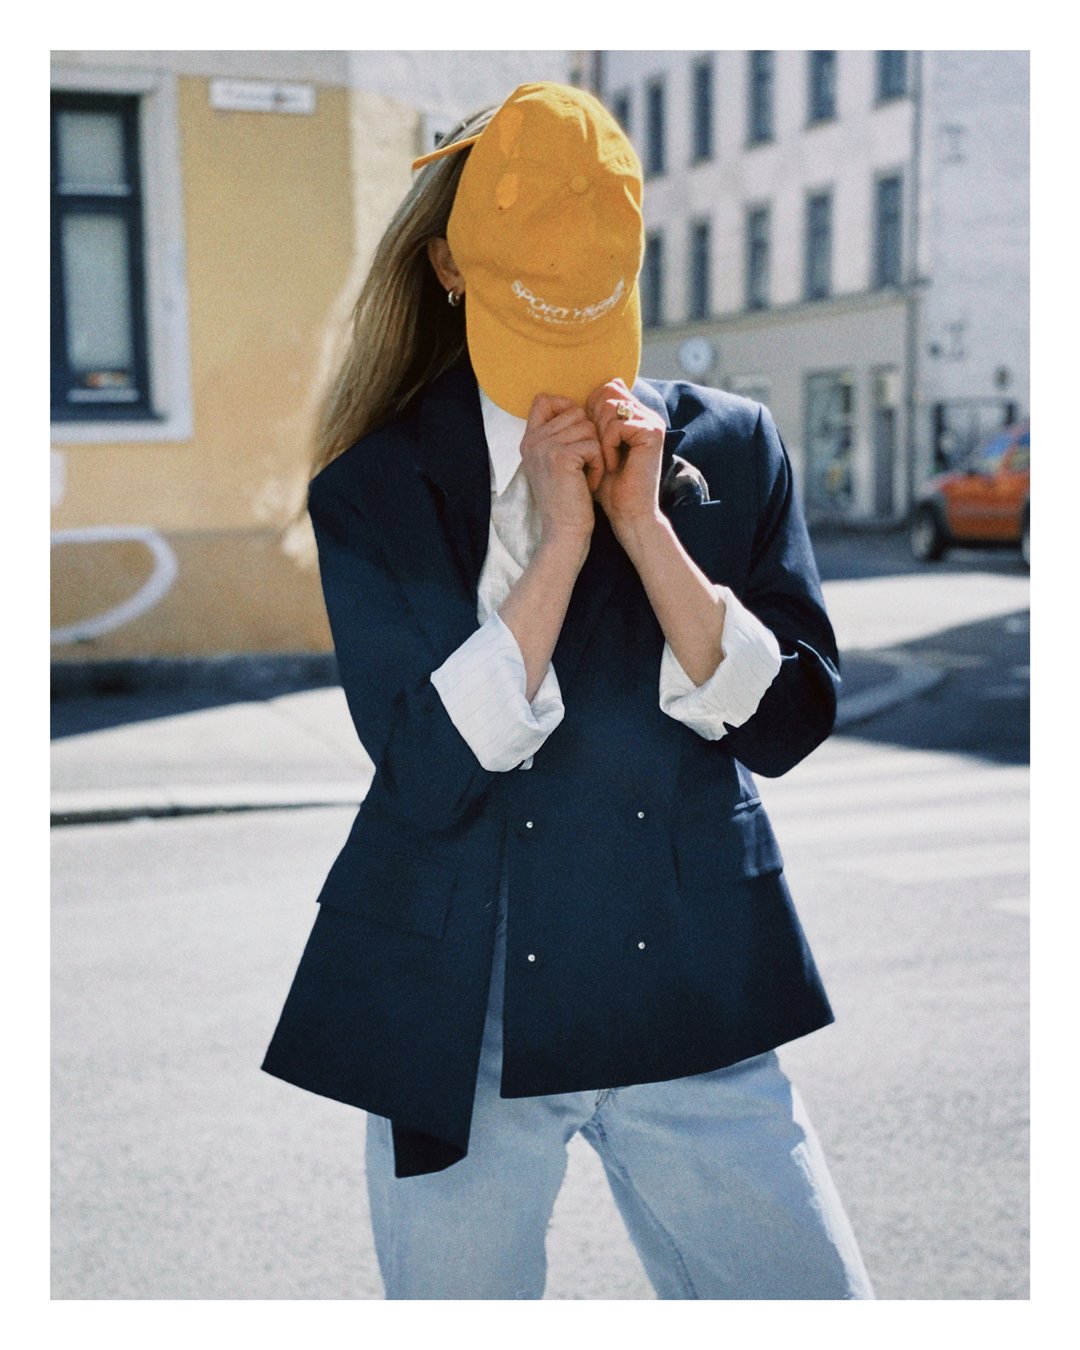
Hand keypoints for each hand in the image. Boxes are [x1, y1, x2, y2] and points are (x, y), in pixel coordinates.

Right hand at [520, 394, 604, 546]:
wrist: (564, 532)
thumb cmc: (569, 499)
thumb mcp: (558, 463)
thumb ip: (560, 436)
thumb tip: (581, 410)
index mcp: (529, 440)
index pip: (544, 400)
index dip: (567, 407)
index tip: (578, 432)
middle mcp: (532, 440)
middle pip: (575, 412)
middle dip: (589, 437)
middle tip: (584, 464)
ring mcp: (544, 447)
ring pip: (588, 427)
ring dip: (596, 452)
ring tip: (586, 474)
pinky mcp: (560, 457)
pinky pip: (593, 445)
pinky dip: (598, 464)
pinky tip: (589, 483)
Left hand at [584, 379, 665, 532]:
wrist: (628, 513)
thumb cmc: (609, 486)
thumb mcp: (595, 448)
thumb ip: (592, 422)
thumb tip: (579, 399)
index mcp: (634, 414)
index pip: (606, 389)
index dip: (590, 410)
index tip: (590, 441)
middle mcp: (646, 414)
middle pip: (607, 392)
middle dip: (593, 420)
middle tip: (597, 451)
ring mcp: (652, 422)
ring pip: (610, 406)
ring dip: (599, 435)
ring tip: (605, 459)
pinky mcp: (652, 433)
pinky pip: (617, 425)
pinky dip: (608, 446)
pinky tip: (613, 465)